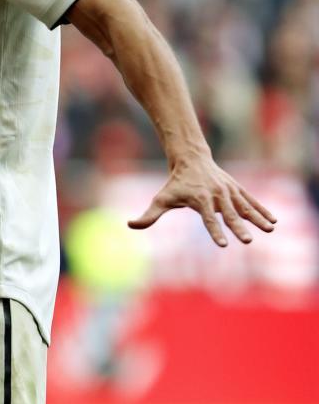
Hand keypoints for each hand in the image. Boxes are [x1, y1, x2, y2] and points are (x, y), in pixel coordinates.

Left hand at [128, 154, 276, 246]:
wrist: (191, 158)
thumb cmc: (175, 183)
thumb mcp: (162, 198)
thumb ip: (149, 215)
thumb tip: (130, 225)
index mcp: (200, 199)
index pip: (208, 219)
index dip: (215, 232)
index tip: (223, 245)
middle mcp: (217, 195)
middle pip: (228, 214)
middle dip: (238, 227)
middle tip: (247, 241)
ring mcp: (228, 191)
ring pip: (244, 207)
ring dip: (257, 218)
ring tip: (270, 229)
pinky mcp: (236, 189)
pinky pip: (251, 201)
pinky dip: (262, 209)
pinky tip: (273, 221)